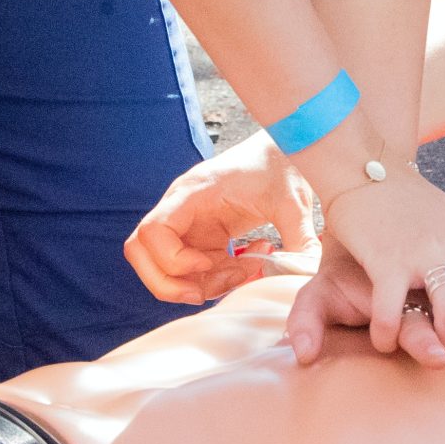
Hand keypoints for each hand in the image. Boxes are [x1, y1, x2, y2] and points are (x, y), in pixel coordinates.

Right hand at [124, 129, 315, 305]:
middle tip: (205, 292)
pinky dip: (211, 280)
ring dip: (197, 284)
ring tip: (242, 273)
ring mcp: (188, 223)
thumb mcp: (295, 203)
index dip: (172, 259)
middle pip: (140, 252)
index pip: (153, 230)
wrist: (284, 151)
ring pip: (162, 266)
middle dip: (168, 283)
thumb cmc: (283, 167)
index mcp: (195, 191)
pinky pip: (189, 269)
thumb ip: (299, 240)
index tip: (208, 264)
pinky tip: (246, 265)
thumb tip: (304, 274)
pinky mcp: (201, 236)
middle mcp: (182, 207)